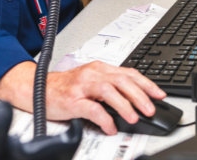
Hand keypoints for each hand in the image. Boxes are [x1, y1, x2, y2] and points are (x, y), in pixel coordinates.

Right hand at [0, 61, 165, 134]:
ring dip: (124, 104)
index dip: (146, 83)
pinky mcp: (72, 100)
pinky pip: (91, 109)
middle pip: (122, 80)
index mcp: (99, 68)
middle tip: (151, 109)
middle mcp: (92, 74)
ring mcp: (81, 86)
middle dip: (140, 95)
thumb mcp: (90, 82)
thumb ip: (110, 87)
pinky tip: (111, 127)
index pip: (128, 73)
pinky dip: (104, 118)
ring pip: (108, 91)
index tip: (160, 94)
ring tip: (134, 117)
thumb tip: (135, 100)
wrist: (36, 88)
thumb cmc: (65, 88)